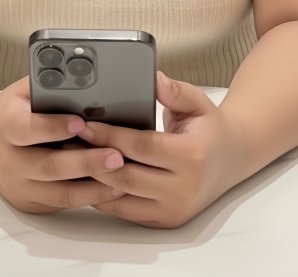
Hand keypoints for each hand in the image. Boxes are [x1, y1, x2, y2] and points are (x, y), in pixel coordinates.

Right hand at [0, 76, 129, 213]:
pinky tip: (110, 189)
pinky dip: (87, 198)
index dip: (53, 127)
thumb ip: (48, 86)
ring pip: (59, 193)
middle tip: (117, 156)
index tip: (82, 123)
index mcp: (4, 125)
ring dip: (93, 188)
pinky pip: (61, 203)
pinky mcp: (27, 203)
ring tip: (122, 178)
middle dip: (86, 163)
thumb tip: (85, 80)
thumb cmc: (11, 110)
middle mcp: (7, 160)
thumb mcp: (23, 91)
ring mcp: (17, 186)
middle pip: (49, 167)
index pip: (27, 129)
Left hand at [73, 71, 243, 227]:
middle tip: (67, 141)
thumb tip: (154, 78)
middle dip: (92, 158)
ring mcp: (174, 208)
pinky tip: (86, 178)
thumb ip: (175, 91)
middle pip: (126, 176)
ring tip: (70, 158)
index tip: (84, 124)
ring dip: (92, 180)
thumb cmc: (209, 128)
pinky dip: (103, 196)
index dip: (109, 136)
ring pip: (122, 198)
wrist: (230, 160)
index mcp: (191, 155)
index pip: (141, 146)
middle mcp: (183, 188)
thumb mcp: (198, 102)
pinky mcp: (165, 220)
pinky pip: (126, 212)